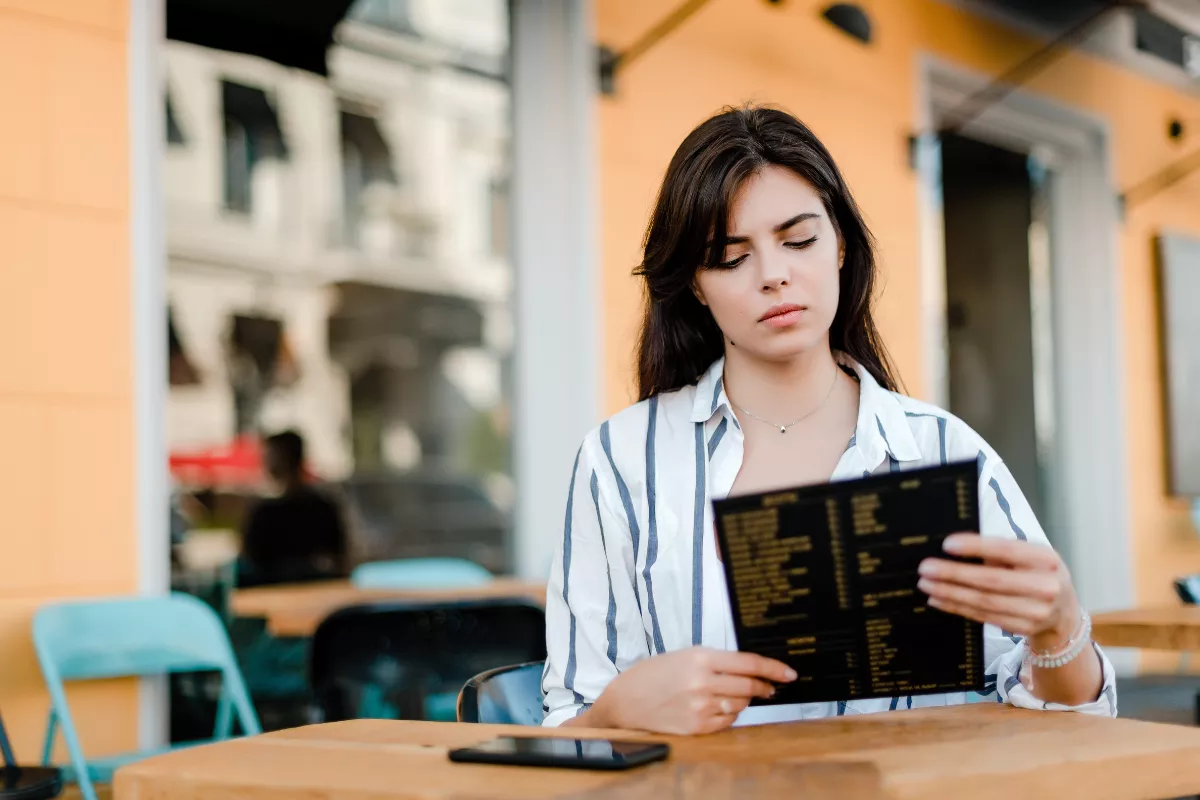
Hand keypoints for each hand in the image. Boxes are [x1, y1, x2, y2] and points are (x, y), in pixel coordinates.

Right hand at [590, 647, 796, 734]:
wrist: (626, 700)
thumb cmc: (653, 675)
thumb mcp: (685, 656)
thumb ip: (716, 662)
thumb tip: (749, 670)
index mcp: (700, 658)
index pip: (748, 663)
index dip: (773, 669)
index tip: (788, 673)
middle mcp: (702, 682)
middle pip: (749, 686)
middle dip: (765, 687)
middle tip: (772, 688)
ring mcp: (700, 707)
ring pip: (740, 704)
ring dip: (744, 700)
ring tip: (730, 694)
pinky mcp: (697, 727)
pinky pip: (727, 720)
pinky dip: (729, 714)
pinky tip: (716, 707)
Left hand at [917, 533, 1079, 649]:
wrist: (1063, 613)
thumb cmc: (1038, 573)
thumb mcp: (1029, 555)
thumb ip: (1000, 551)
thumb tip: (956, 547)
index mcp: (1047, 559)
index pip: (1007, 550)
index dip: (976, 547)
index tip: (947, 544)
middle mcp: (1045, 586)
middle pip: (992, 581)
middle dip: (954, 574)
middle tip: (926, 568)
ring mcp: (1035, 611)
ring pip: (983, 602)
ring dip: (949, 592)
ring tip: (926, 583)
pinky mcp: (1022, 628)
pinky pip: (982, 616)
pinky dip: (957, 607)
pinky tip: (938, 598)